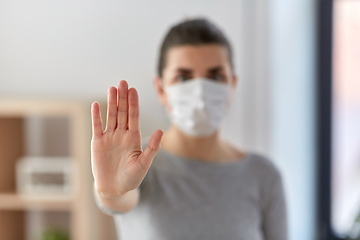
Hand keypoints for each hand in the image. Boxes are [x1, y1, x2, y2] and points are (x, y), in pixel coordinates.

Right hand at [91, 80, 162, 196]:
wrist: (115, 189)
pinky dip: (96, 116)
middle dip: (123, 97)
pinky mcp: (98, 143)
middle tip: (123, 82)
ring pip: (111, 116)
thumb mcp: (144, 163)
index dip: (133, 103)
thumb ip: (152, 147)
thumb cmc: (132, 177)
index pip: (134, 116)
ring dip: (111, 102)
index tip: (133, 90)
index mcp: (134, 137)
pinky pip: (97, 126)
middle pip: (122, 112)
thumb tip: (161, 131)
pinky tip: (96, 104)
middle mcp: (122, 134)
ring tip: (112, 88)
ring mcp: (110, 137)